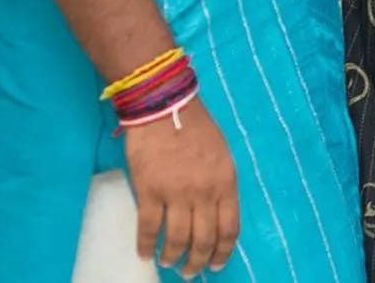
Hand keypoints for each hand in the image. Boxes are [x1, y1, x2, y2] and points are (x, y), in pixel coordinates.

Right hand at [124, 98, 238, 277]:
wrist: (165, 107)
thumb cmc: (196, 127)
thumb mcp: (222, 154)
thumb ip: (220, 183)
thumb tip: (216, 210)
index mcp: (226, 182)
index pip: (230, 227)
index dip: (223, 251)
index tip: (216, 264)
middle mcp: (204, 192)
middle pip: (204, 239)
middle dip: (198, 261)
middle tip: (190, 272)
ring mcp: (176, 194)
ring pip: (177, 239)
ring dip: (173, 257)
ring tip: (169, 263)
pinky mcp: (149, 192)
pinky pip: (148, 228)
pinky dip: (146, 245)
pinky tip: (145, 253)